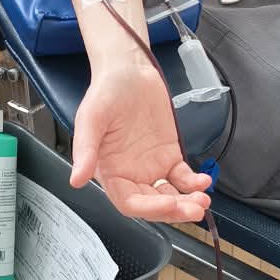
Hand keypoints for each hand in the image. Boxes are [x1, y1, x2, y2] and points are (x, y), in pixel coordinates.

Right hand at [70, 54, 212, 224]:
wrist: (129, 69)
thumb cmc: (106, 91)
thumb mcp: (91, 118)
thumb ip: (85, 150)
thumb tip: (76, 179)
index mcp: (109, 171)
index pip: (128, 202)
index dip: (149, 208)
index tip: (168, 205)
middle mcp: (130, 174)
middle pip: (153, 203)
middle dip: (174, 210)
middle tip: (194, 209)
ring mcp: (151, 166)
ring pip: (170, 194)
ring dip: (186, 201)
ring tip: (202, 200)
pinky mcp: (168, 154)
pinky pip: (182, 177)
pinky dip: (194, 183)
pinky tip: (202, 181)